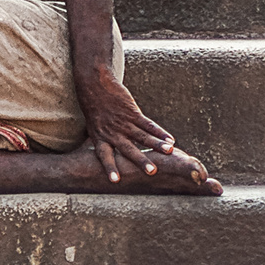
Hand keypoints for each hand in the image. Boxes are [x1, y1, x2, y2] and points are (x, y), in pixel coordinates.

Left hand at [77, 72, 197, 184]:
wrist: (94, 84)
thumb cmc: (93, 109)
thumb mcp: (93, 128)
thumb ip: (104, 142)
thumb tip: (112, 157)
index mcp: (100, 138)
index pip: (104, 156)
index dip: (110, 167)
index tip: (116, 180)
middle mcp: (112, 132)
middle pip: (128, 149)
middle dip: (140, 160)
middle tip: (152, 172)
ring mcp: (123, 122)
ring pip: (142, 136)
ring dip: (157, 145)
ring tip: (169, 152)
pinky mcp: (132, 112)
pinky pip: (148, 124)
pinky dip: (160, 132)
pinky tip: (171, 139)